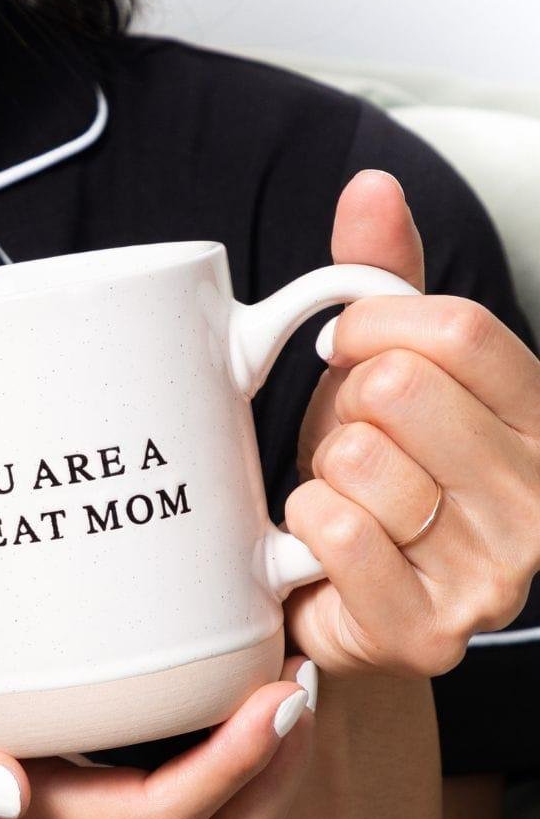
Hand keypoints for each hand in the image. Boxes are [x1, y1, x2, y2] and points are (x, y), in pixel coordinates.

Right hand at [0, 627, 315, 818]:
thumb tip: (4, 793)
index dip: (234, 767)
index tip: (278, 694)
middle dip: (272, 777)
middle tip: (299, 684)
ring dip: (257, 771)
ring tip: (281, 686)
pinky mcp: (60, 794)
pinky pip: (166, 798)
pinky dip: (218, 757)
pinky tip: (217, 689)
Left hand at [285, 169, 539, 674]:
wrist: (347, 598)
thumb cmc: (372, 474)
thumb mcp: (385, 368)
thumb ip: (384, 280)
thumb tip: (371, 185)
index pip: (456, 328)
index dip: (373, 325)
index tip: (347, 347)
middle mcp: (538, 501)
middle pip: (399, 389)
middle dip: (344, 408)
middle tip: (350, 444)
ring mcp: (493, 576)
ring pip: (361, 460)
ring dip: (324, 473)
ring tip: (344, 498)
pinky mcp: (429, 632)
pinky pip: (335, 531)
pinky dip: (303, 523)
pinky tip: (318, 542)